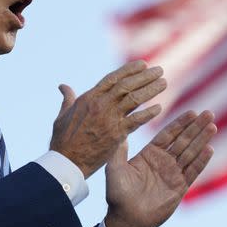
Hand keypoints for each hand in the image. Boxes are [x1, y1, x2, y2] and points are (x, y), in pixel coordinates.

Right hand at [50, 61, 166, 177]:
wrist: (66, 162)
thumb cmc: (62, 140)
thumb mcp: (62, 115)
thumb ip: (68, 99)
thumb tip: (63, 86)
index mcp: (89, 98)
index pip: (112, 78)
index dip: (129, 70)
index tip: (143, 64)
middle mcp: (100, 105)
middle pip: (126, 85)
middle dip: (145, 76)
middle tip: (160, 70)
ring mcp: (109, 119)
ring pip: (134, 99)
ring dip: (151, 90)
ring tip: (164, 83)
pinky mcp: (116, 134)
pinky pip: (136, 121)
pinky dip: (148, 114)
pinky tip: (159, 108)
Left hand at [103, 110, 216, 226]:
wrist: (127, 220)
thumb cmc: (118, 195)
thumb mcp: (115, 169)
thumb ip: (119, 150)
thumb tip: (120, 130)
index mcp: (150, 154)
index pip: (168, 134)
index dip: (180, 123)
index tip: (192, 112)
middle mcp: (164, 161)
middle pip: (183, 140)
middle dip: (195, 127)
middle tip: (208, 113)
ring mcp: (173, 174)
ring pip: (191, 153)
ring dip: (202, 140)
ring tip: (212, 126)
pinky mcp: (180, 187)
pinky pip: (193, 171)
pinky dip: (201, 161)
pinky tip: (210, 149)